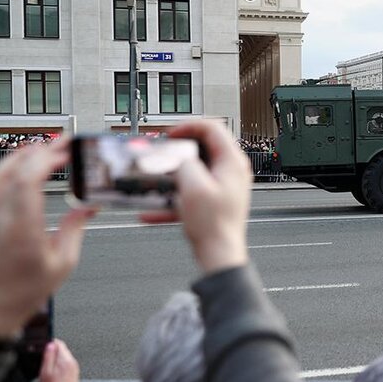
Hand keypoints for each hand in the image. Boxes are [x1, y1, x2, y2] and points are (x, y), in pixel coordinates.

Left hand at [0, 139, 93, 338]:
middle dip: (41, 152)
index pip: (26, 183)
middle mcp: (3, 219)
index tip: (66, 152)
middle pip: (14, 172)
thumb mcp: (64, 263)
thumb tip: (88, 207)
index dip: (46, 161)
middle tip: (65, 143)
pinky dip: (10, 166)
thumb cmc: (29, 289)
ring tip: (46, 147)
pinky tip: (26, 163)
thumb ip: (75, 229)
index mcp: (22, 231)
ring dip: (23, 155)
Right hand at [39, 339, 79, 381]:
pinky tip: (54, 376)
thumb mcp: (45, 371)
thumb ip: (48, 356)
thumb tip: (50, 344)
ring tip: (48, 370)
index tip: (43, 347)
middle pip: (62, 350)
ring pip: (64, 358)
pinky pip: (66, 365)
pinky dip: (59, 367)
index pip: (59, 343)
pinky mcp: (74, 374)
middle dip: (52, 352)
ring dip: (56, 360)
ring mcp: (74, 368)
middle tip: (43, 361)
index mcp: (66, 360)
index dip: (49, 343)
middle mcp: (72, 362)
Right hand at [141, 121, 251, 272]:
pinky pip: (189, 192)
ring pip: (193, 170)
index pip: (212, 127)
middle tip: (160, 153)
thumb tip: (176, 155)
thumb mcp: (193, 186)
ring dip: (171, 174)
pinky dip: (171, 198)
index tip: (169, 135)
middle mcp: (231, 171)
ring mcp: (223, 186)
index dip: (188, 126)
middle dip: (176, 150)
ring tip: (154, 179)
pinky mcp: (214, 201)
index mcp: (232, 161)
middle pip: (202, 147)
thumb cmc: (213, 225)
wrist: (220, 255)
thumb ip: (183, 163)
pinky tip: (150, 210)